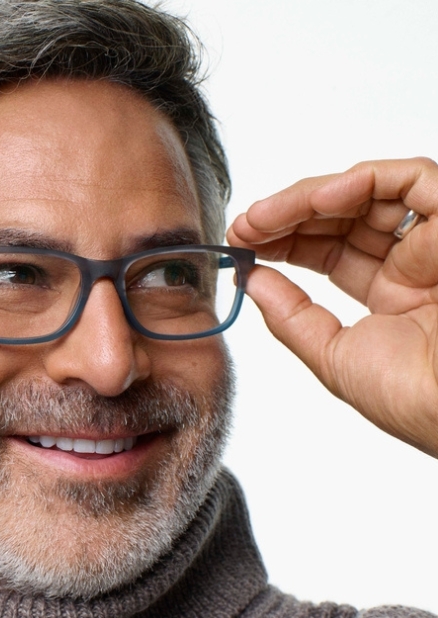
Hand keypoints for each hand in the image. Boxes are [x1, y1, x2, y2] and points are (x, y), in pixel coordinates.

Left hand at [228, 157, 437, 456]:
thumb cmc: (414, 396)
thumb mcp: (333, 354)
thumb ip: (290, 315)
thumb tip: (251, 280)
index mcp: (393, 296)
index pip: (331, 252)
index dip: (285, 242)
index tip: (242, 245)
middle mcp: (416, 262)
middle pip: (343, 219)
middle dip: (286, 218)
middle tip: (241, 228)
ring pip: (368, 194)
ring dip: (307, 200)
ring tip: (262, 218)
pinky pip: (413, 181)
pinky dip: (362, 182)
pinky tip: (316, 200)